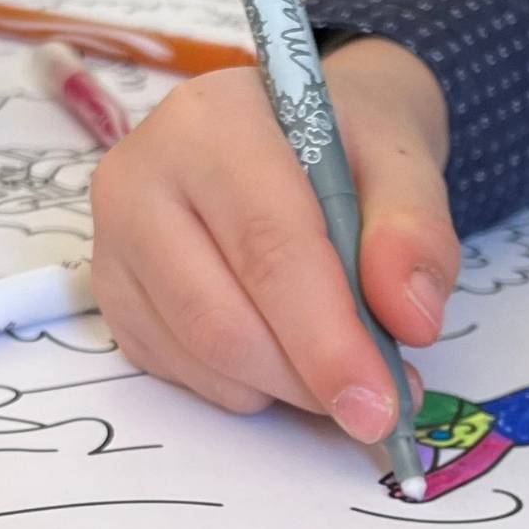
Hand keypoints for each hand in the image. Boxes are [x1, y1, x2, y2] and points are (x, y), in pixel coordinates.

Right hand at [91, 37, 456, 443]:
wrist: (294, 132)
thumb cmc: (343, 144)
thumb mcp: (402, 165)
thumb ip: (415, 232)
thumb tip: (412, 319)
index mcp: (211, 123)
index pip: (267, 250)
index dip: (326, 339)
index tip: (380, 404)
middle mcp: (140, 178)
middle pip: (222, 319)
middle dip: (308, 379)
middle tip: (377, 404)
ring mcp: (114, 243)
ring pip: (201, 357)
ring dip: (283, 386)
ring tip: (337, 360)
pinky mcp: (113, 297)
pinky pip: (181, 373)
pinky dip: (248, 384)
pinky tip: (282, 346)